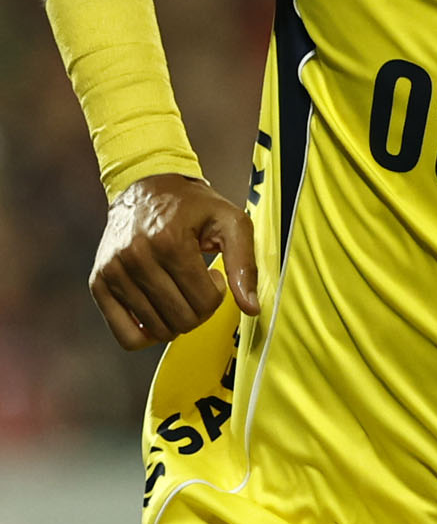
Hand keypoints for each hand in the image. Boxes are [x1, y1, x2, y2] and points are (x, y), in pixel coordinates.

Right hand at [91, 175, 256, 351]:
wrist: (145, 187)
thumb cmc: (191, 206)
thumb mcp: (230, 221)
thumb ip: (245, 263)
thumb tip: (251, 307)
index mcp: (169, 241)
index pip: (205, 301)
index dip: (218, 293)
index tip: (212, 274)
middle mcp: (135, 257)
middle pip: (182, 319)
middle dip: (199, 309)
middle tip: (196, 285)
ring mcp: (113, 271)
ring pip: (158, 330)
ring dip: (176, 319)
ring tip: (178, 290)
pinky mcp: (99, 283)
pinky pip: (125, 336)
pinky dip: (147, 334)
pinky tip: (158, 312)